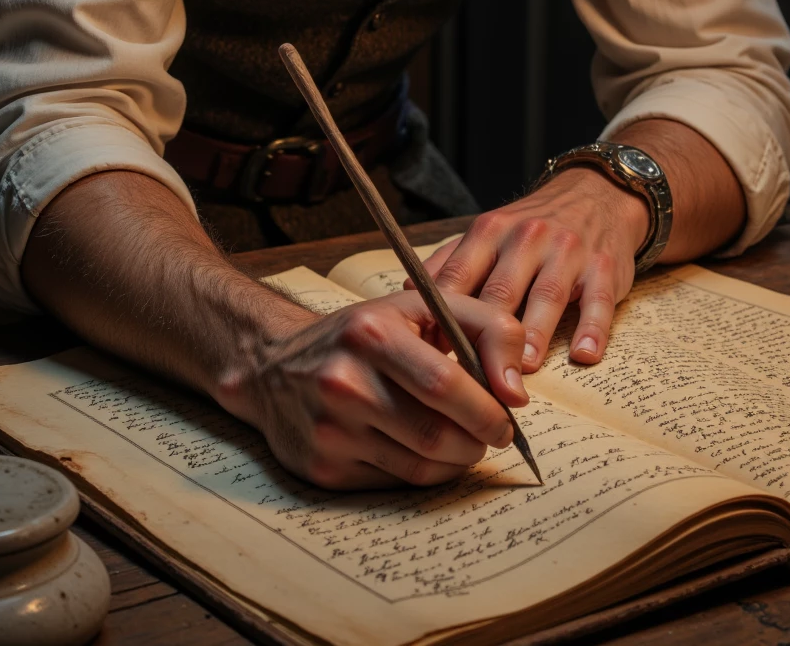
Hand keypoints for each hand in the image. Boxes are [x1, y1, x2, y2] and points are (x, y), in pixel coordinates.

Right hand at [214, 288, 528, 490]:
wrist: (273, 365)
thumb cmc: (364, 333)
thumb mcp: (421, 307)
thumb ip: (486, 327)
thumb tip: (517, 392)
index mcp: (370, 333)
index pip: (445, 384)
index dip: (487, 408)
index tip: (508, 416)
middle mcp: (343, 381)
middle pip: (436, 433)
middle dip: (478, 439)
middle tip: (492, 434)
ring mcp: (330, 429)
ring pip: (420, 465)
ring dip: (457, 460)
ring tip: (464, 442)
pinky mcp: (323, 468)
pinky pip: (395, 483)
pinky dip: (425, 472)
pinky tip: (427, 452)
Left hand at [412, 168, 649, 370]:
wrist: (595, 195)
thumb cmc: (532, 226)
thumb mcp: (489, 232)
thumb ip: (451, 262)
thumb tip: (405, 293)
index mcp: (490, 232)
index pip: (459, 278)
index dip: (444, 320)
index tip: (431, 360)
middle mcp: (527, 238)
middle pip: (500, 292)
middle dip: (486, 337)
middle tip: (475, 382)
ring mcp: (567, 251)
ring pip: (547, 295)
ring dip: (534, 334)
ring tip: (523, 370)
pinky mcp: (603, 267)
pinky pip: (598, 300)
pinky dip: (591, 329)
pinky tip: (583, 355)